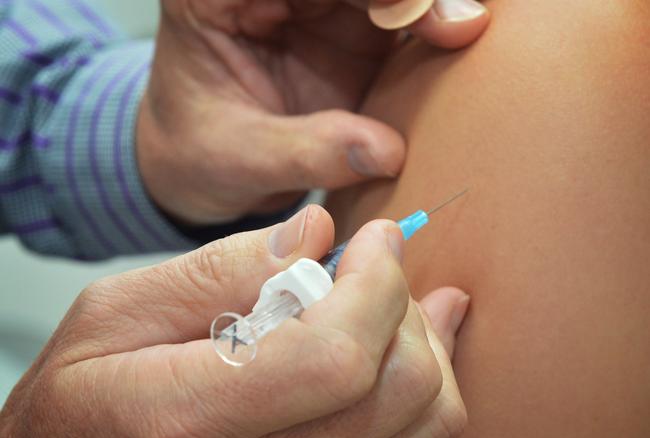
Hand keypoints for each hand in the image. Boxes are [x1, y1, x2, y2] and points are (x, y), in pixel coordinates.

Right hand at [0, 205, 469, 437]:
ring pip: (424, 425)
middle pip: (400, 391)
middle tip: (374, 265)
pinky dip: (421, 389)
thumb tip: (314, 233)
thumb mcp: (113, 317)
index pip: (336, 357)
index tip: (377, 239)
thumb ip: (217, 271)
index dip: (376, 284)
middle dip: (404, 306)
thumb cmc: (76, 409)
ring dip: (422, 345)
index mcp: (190, 421)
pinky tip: (401, 347)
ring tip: (386, 302)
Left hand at [137, 0, 489, 223]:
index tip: (408, 14)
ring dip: (431, 6)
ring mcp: (319, 7)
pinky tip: (460, 41)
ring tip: (468, 30)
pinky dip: (434, 27)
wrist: (203, 167)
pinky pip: (404, 18)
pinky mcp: (353, 32)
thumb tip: (390, 153)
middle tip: (461, 24)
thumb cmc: (200, 154)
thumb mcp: (238, 158)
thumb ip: (306, 151)